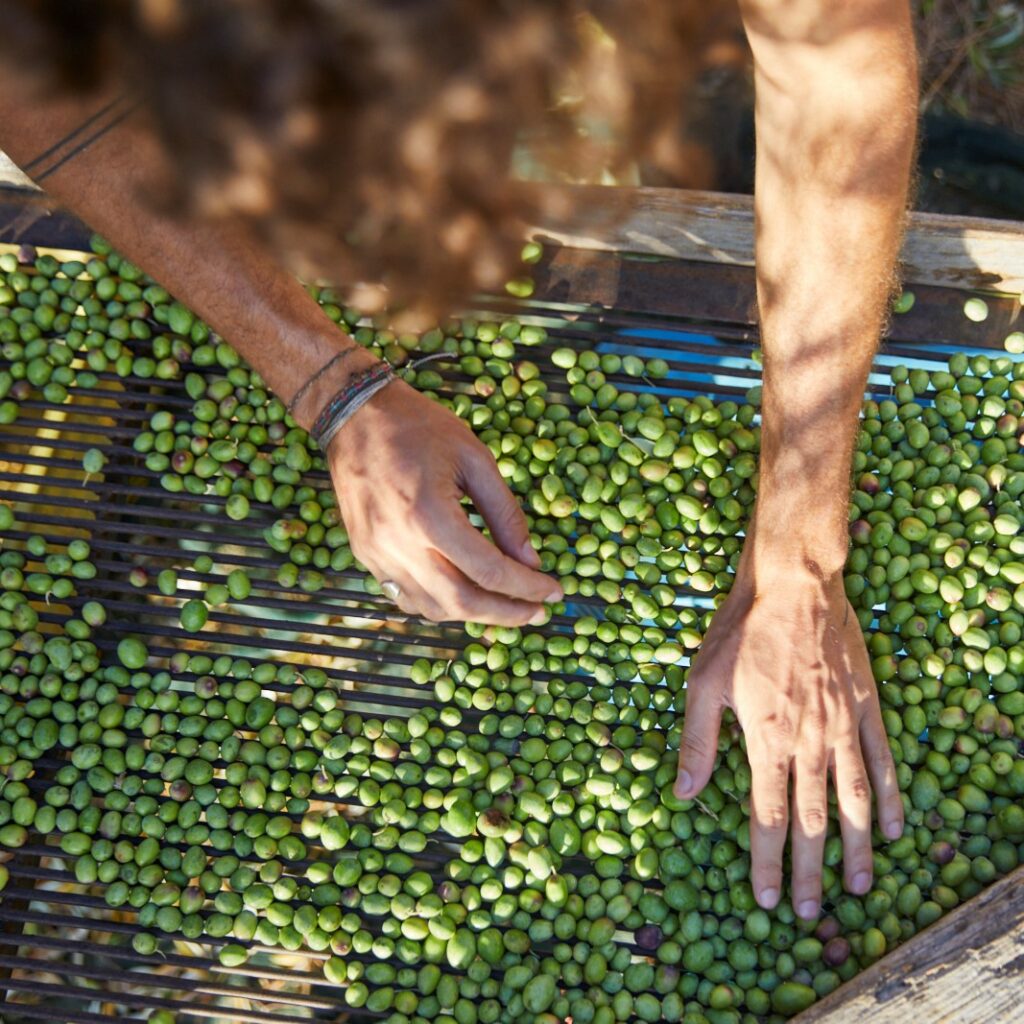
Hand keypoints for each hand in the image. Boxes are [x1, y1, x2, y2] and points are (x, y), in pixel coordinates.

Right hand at [327, 379, 561, 624]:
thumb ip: (505, 514)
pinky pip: (407, 597)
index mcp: (430, 516)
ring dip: (473, 614)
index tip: (553, 593)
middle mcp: (399, 544)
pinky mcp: (365, 555)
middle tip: (537, 612)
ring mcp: (377, 554)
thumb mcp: (475, 458)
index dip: (527, 588)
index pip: (488, 571)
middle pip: (461, 603)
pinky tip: (463, 592)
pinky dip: (440, 604)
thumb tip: (530, 561)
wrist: (353, 415)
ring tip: (505, 605)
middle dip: (506, 614)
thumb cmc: (418, 426)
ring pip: (432, 608)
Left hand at [675, 562, 902, 919]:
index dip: (766, 861)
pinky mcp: (865, 706)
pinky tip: (893, 828)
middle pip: (812, 820)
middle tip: (807, 911)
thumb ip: (696, 742)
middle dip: (809, 871)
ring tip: (859, 888)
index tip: (765, 898)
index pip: (767, 815)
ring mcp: (843, 725)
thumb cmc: (740, 630)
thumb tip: (681, 794)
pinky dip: (890, 798)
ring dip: (857, 848)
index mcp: (765, 738)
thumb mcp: (702, 683)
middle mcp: (809, 741)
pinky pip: (883, 761)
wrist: (792, 583)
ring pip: (854, 800)